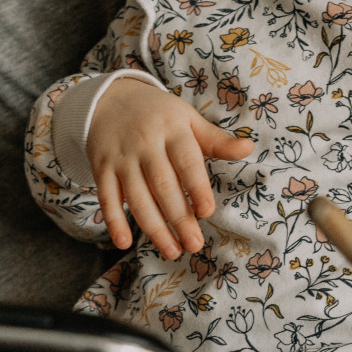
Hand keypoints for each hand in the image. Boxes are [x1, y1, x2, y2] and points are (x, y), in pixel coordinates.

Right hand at [86, 78, 252, 259]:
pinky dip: (113, 220)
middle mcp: (145, 143)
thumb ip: (216, 140)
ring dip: (153, 227)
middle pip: (162, 184)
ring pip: (137, 197)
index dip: (196, 186)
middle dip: (178, 217)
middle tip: (194, 245)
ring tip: (172, 251)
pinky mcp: (102, 168)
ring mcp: (122, 158)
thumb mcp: (188, 119)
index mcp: (172, 129)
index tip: (207, 211)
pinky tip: (124, 243)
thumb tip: (249, 148)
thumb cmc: (159, 115)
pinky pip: (106, 197)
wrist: (111, 99)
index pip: (186, 160)